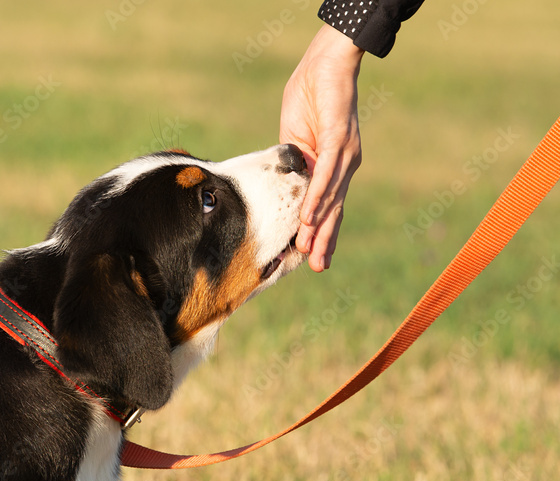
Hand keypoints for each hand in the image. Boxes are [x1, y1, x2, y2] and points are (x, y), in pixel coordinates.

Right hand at [280, 24, 364, 271]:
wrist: (327, 60)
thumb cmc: (310, 94)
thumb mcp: (295, 137)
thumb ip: (294, 163)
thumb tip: (286, 187)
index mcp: (334, 164)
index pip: (328, 204)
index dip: (319, 229)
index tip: (308, 254)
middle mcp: (345, 163)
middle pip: (334, 208)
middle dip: (325, 239)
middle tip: (318, 268)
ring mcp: (344, 153)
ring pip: (330, 198)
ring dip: (317, 226)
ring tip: (307, 251)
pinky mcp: (337, 139)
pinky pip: (325, 175)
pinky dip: (316, 198)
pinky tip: (308, 218)